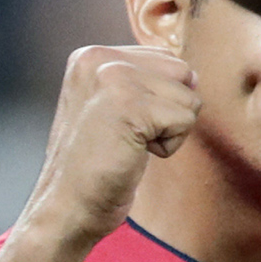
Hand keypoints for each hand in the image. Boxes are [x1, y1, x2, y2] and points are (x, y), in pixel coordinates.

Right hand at [15, 45, 200, 249]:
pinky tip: (133, 155)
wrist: (67, 206)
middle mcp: (99, 58)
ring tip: (127, 145)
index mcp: (92, 55)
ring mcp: (113, 78)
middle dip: (168, 111)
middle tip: (126, 136)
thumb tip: (193, 74)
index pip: (166, 58)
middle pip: (181, 72)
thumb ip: (145, 81)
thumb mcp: (112, 107)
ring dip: (168, 131)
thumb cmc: (94, 166)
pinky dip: (168, 146)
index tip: (121, 124)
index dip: (158, 100)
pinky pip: (185, 120)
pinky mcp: (131, 105)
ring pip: (188, 97)